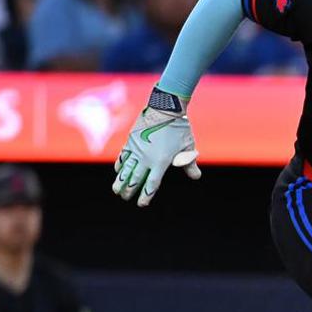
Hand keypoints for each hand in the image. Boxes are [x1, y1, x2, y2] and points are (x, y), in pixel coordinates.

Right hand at [112, 89, 201, 206]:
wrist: (165, 108)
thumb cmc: (179, 128)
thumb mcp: (188, 147)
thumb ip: (189, 163)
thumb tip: (196, 176)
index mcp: (161, 162)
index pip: (152, 184)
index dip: (146, 195)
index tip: (142, 204)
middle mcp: (146, 158)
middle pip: (135, 179)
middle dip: (130, 190)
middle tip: (125, 198)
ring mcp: (137, 149)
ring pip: (126, 169)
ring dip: (120, 181)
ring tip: (116, 191)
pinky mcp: (131, 140)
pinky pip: (123, 155)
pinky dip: (120, 164)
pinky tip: (117, 171)